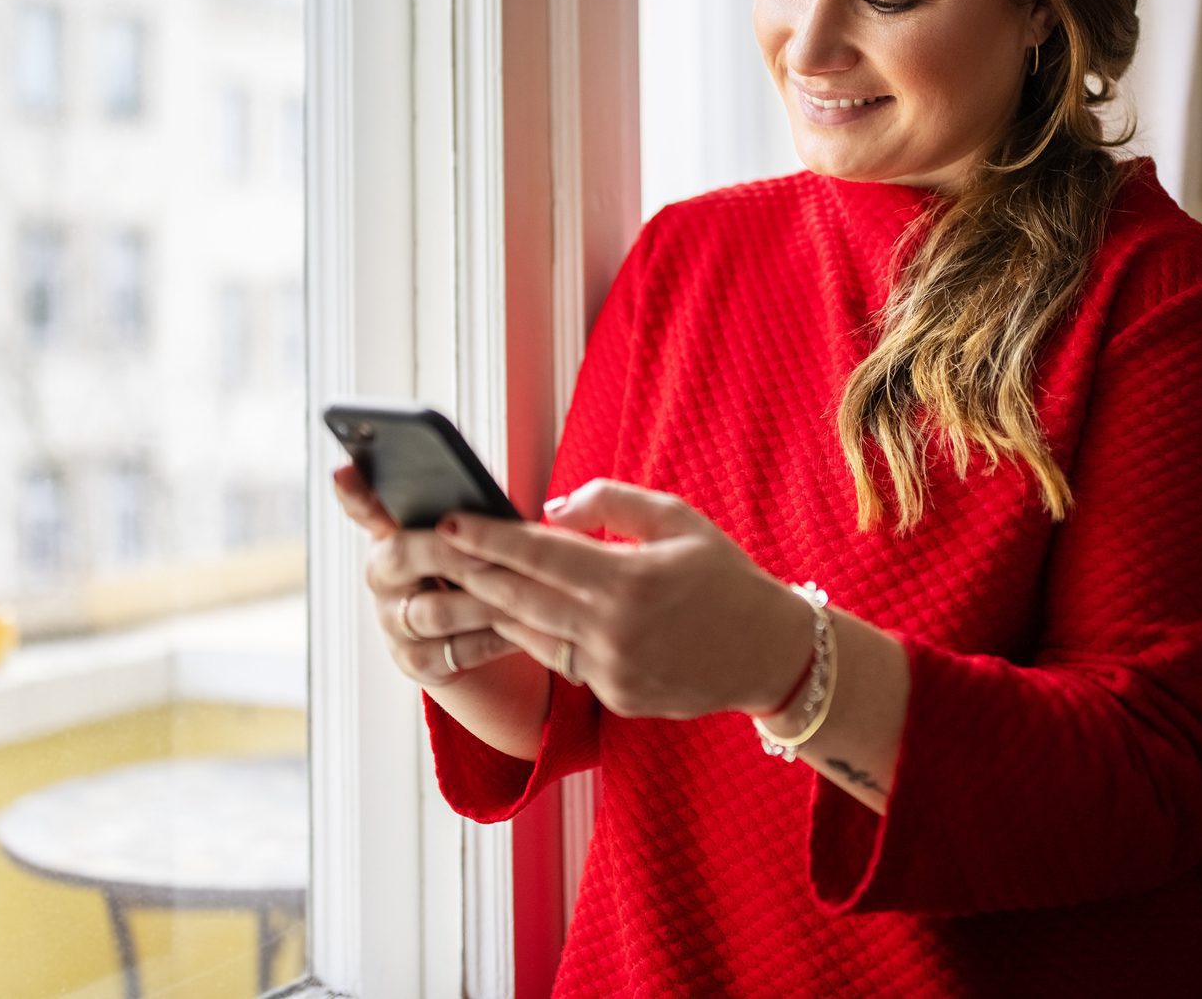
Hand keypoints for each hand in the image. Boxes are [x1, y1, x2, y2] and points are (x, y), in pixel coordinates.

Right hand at [334, 463, 526, 686]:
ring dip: (482, 602)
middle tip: (486, 554)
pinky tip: (518, 628)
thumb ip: (476, 518)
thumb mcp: (478, 537)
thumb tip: (498, 514)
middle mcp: (383, 575)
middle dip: (447, 553)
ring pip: (433, 611)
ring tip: (519, 594)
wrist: (486, 635)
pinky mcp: (413, 661)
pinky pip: (453, 651)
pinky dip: (491, 639)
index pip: (366, 507)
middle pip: (400, 555)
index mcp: (394, 533)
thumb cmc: (483, 568)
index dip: (353, 492)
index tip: (344, 470)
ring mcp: (392, 620)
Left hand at [438, 478, 813, 721]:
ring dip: (491, 608)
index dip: (487, 538)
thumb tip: (549, 511)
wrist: (769, 654)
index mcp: (628, 579)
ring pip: (530, 636)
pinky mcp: (614, 698)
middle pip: (519, 598)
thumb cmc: (725, 577)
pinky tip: (517, 617)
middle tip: (432, 552)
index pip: (538, 554)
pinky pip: (563, 662)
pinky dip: (539, 636)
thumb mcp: (678, 520)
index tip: (449, 522)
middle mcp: (613, 630)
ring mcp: (611, 671)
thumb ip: (612, 504)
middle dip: (471, 572)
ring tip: (459, 584)